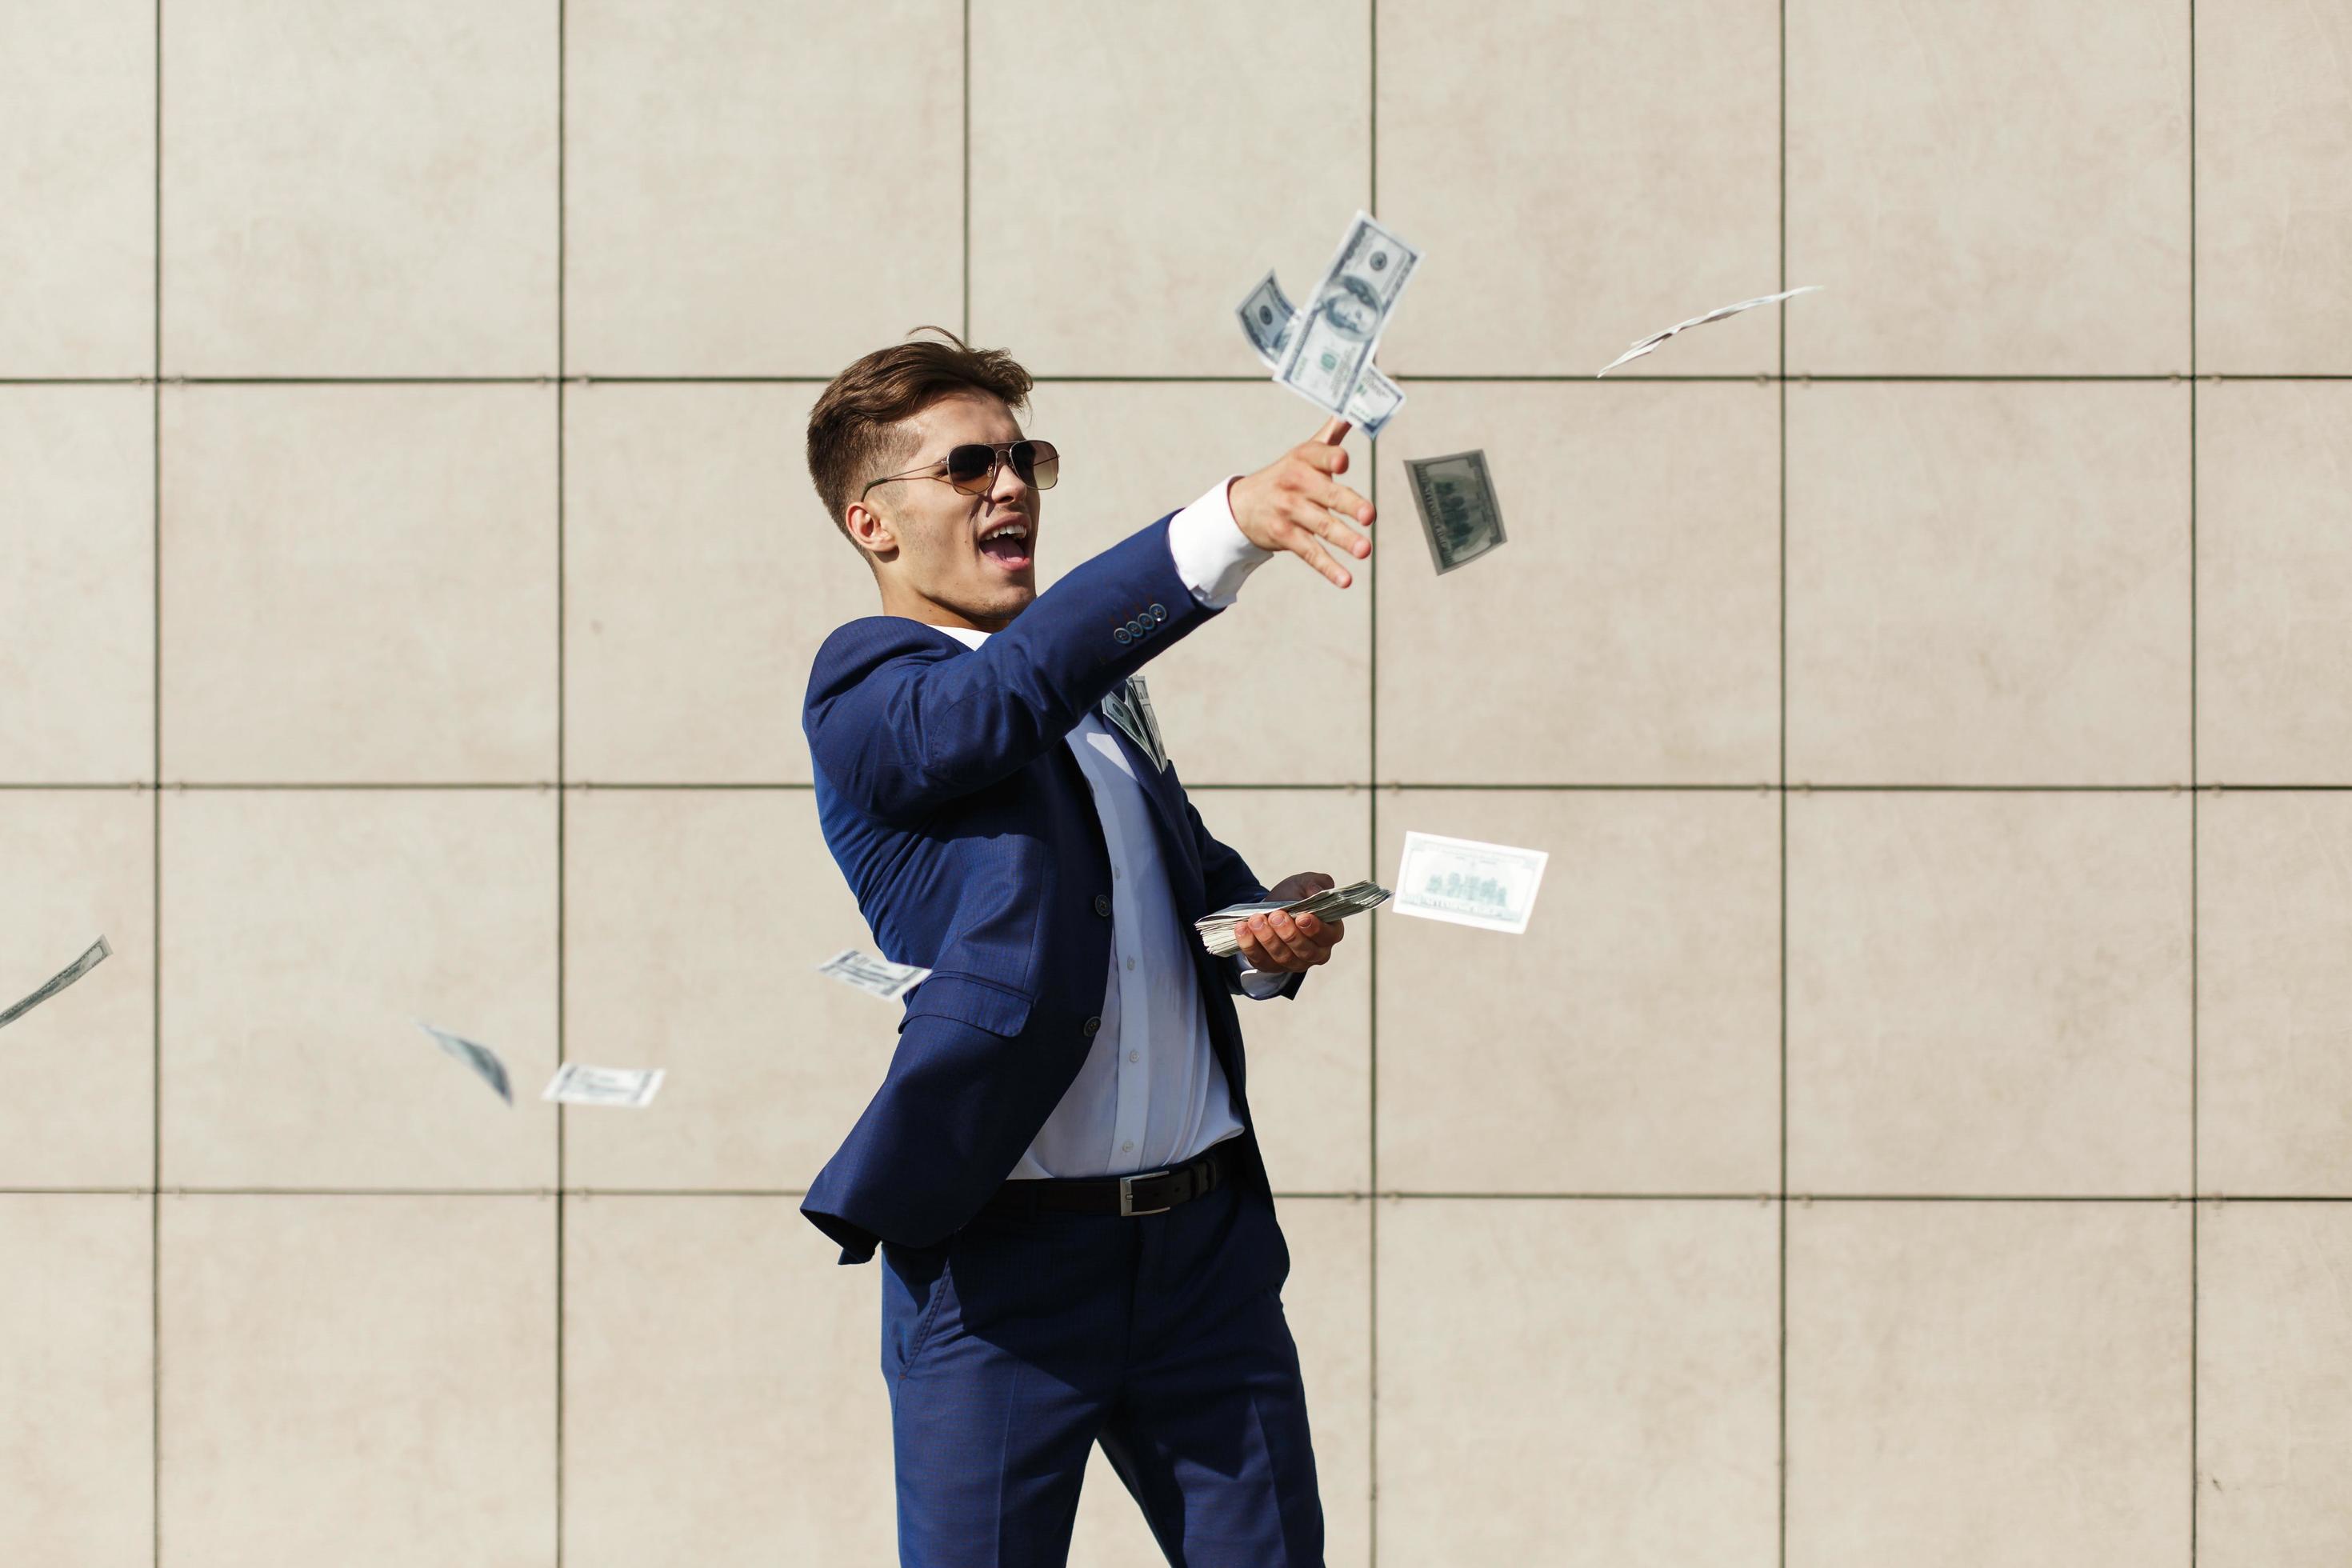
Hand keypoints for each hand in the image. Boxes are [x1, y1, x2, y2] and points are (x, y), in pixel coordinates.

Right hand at [1226, 417, 1375, 587]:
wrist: (1243, 505)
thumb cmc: (1288, 475)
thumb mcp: (1306, 452)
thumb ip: (1332, 435)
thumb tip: (1353, 409)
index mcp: (1305, 458)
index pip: (1320, 456)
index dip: (1331, 459)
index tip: (1343, 463)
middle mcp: (1296, 483)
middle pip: (1328, 495)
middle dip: (1349, 504)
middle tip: (1370, 516)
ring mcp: (1289, 511)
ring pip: (1321, 526)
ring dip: (1343, 539)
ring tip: (1365, 550)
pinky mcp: (1284, 536)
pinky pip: (1309, 553)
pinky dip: (1328, 567)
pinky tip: (1345, 579)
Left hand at [1233, 871, 1347, 973]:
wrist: (1271, 908)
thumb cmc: (1294, 897)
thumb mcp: (1304, 884)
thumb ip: (1315, 883)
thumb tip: (1315, 891)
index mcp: (1330, 932)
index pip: (1328, 936)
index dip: (1316, 929)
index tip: (1301, 917)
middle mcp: (1315, 953)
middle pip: (1305, 951)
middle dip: (1289, 934)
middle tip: (1276, 916)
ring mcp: (1293, 963)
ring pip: (1283, 957)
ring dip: (1268, 939)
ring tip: (1256, 920)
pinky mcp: (1270, 966)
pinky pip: (1260, 960)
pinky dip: (1249, 945)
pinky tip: (1242, 929)